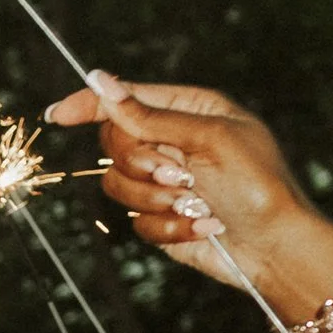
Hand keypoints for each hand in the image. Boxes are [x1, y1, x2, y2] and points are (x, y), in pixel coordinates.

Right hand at [44, 73, 332, 313]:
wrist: (275, 247)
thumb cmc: (258, 186)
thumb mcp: (210, 139)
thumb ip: (152, 115)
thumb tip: (103, 84)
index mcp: (190, 110)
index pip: (127, 98)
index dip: (90, 104)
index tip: (57, 114)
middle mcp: (173, 142)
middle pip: (115, 143)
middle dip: (143, 163)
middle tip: (180, 174)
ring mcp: (164, 181)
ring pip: (118, 185)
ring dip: (157, 198)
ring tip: (197, 202)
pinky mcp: (161, 217)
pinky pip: (135, 220)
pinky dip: (169, 226)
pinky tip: (202, 225)